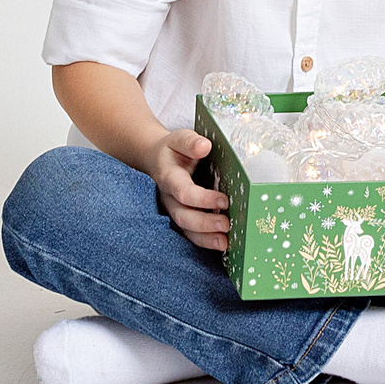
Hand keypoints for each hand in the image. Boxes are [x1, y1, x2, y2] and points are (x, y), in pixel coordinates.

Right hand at [148, 128, 230, 250]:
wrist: (157, 159)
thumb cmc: (173, 150)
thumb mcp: (179, 138)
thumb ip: (190, 142)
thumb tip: (204, 146)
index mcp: (169, 177)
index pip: (183, 192)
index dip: (203, 199)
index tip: (224, 200)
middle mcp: (170, 198)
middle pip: (183, 216)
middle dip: (204, 224)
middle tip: (226, 225)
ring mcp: (174, 210)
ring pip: (186, 229)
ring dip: (205, 239)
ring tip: (225, 243)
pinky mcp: (182, 217)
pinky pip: (191, 234)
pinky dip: (205, 242)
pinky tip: (222, 245)